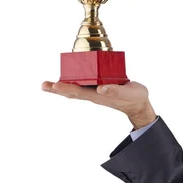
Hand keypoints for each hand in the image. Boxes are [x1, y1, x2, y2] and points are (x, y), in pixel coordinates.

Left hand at [41, 81, 156, 128]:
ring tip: (49, 84)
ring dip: (62, 87)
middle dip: (57, 89)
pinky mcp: (100, 88)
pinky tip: (70, 78)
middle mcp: (94, 94)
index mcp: (99, 95)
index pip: (79, 92)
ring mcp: (96, 92)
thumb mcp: (127, 93)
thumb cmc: (134, 98)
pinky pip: (83, 85)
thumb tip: (101, 88)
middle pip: (72, 92)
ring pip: (76, 89)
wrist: (138, 104)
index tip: (54, 85)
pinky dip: (73, 82)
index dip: (66, 88)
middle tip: (43, 85)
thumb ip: (114, 91)